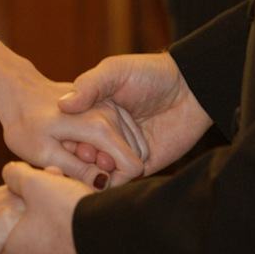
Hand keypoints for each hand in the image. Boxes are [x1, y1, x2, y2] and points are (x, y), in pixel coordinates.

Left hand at [0, 75, 144, 188]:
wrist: (18, 93)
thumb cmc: (25, 125)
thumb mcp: (45, 154)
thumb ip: (78, 170)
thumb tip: (104, 184)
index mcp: (99, 128)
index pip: (133, 166)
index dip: (117, 182)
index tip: (90, 181)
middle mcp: (111, 114)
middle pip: (133, 157)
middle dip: (110, 169)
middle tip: (76, 163)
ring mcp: (112, 107)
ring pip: (130, 146)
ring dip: (109, 157)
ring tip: (77, 153)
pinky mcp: (109, 104)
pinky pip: (123, 134)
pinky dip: (110, 146)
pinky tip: (84, 145)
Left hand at [0, 162, 94, 253]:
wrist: (114, 240)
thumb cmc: (69, 213)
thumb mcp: (36, 183)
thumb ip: (16, 176)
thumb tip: (9, 173)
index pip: (13, 224)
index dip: (29, 203)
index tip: (46, 192)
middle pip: (35, 237)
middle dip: (46, 219)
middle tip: (64, 200)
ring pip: (56, 250)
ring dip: (64, 234)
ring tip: (80, 215)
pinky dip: (80, 248)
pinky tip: (91, 232)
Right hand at [58, 53, 212, 175]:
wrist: (192, 89)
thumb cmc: (151, 73)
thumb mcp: (114, 71)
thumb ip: (89, 85)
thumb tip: (62, 106)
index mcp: (93, 114)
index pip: (69, 133)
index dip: (65, 138)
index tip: (66, 137)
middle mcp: (104, 135)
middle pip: (81, 156)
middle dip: (80, 157)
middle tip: (86, 151)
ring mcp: (122, 152)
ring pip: (99, 172)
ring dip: (96, 171)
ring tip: (102, 160)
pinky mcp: (140, 167)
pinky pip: (122, 181)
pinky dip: (113, 182)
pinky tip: (112, 172)